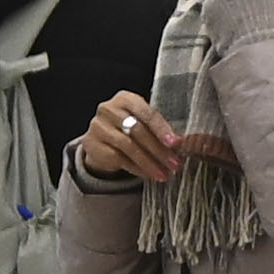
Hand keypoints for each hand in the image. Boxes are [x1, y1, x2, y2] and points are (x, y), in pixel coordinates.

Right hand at [80, 94, 210, 185]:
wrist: (101, 139)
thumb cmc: (130, 126)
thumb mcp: (144, 122)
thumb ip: (160, 129)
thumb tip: (181, 143)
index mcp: (125, 98)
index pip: (147, 113)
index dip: (162, 129)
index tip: (175, 143)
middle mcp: (109, 109)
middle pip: (138, 131)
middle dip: (159, 150)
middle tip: (174, 163)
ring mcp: (98, 127)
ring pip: (128, 147)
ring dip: (149, 162)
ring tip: (163, 173)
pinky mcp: (91, 144)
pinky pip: (118, 159)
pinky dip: (136, 168)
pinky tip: (149, 174)